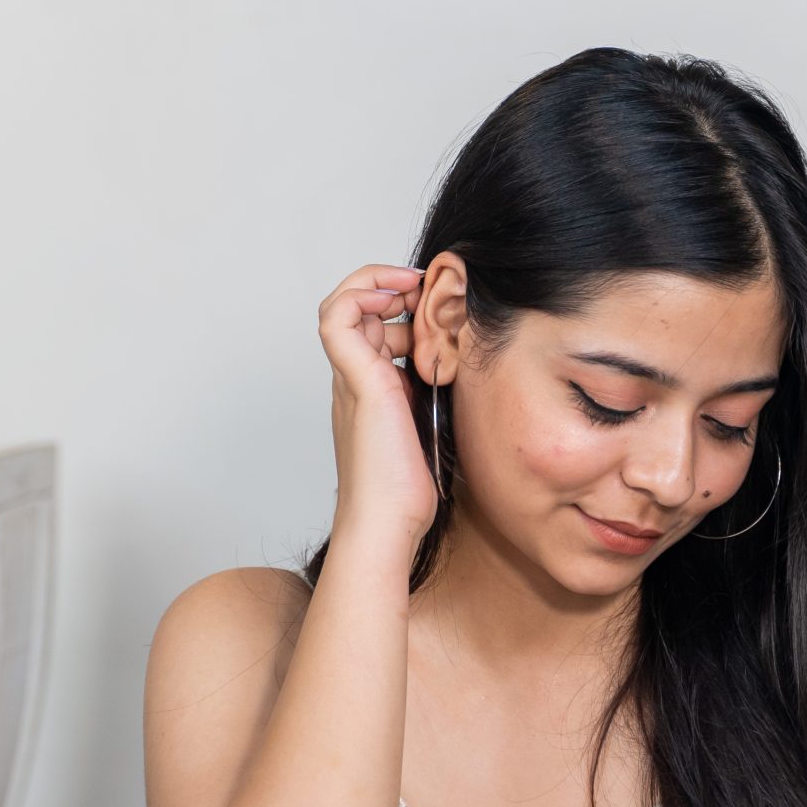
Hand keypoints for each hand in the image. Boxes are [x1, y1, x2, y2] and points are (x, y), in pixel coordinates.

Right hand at [316, 262, 436, 550]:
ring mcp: (351, 378)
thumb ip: (439, 400)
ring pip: (340, 306)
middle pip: (355, 310)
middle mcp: (354, 380)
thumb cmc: (408, 491)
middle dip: (388, 286)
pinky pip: (338, 318)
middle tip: (426, 287)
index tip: (430, 302)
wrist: (387, 524)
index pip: (370, 329)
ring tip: (412, 286)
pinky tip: (398, 300)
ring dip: (375, 282)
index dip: (396, 305)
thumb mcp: (433, 429)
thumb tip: (468, 378)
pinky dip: (362, 294)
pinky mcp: (358, 380)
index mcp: (370, 391)